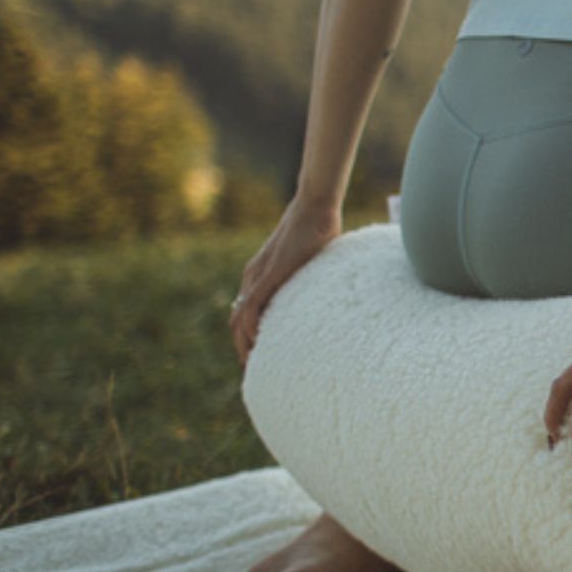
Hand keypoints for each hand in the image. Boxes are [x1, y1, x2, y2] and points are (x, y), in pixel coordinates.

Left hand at [230, 198, 341, 367]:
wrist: (315, 205)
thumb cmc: (320, 225)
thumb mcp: (314, 259)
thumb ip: (313, 276)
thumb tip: (335, 289)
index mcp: (261, 272)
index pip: (246, 310)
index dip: (249, 334)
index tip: (260, 354)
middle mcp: (253, 275)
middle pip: (237, 319)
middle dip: (242, 345)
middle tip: (254, 367)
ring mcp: (259, 274)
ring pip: (239, 318)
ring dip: (243, 343)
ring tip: (253, 363)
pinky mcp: (269, 274)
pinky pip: (251, 307)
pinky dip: (250, 328)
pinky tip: (258, 343)